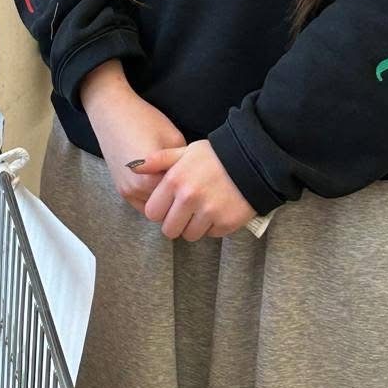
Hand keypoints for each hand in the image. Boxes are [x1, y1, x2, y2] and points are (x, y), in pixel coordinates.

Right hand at [80, 62, 186, 208]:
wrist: (112, 112)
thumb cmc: (143, 121)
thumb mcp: (174, 139)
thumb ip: (184, 164)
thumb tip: (195, 178)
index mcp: (151, 179)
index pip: (181, 198)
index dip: (192, 191)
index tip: (201, 185)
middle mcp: (136, 189)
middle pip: (168, 207)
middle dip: (179, 199)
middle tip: (191, 187)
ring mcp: (126, 191)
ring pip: (155, 209)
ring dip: (166, 201)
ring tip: (176, 185)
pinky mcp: (121, 188)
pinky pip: (143, 204)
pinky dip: (154, 199)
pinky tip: (162, 184)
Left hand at [140, 139, 255, 240]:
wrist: (254, 160)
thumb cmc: (215, 155)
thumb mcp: (185, 151)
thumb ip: (159, 160)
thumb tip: (134, 167)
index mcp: (175, 181)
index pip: (152, 212)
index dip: (159, 211)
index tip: (168, 206)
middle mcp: (189, 197)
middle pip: (169, 230)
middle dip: (175, 224)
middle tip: (184, 213)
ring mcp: (208, 212)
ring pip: (190, 235)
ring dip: (194, 227)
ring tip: (202, 211)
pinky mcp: (226, 222)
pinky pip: (212, 234)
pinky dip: (213, 227)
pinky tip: (218, 211)